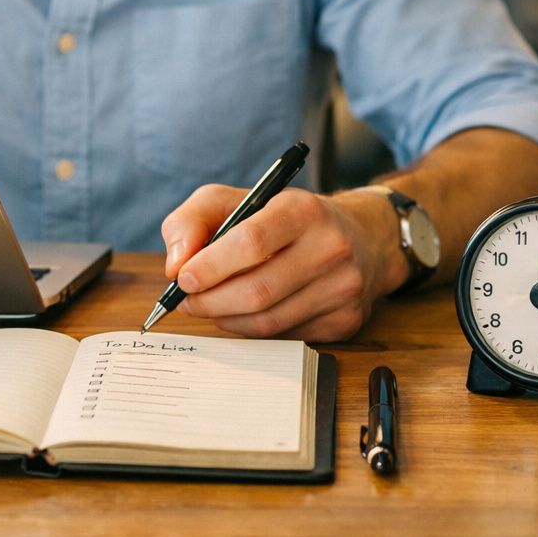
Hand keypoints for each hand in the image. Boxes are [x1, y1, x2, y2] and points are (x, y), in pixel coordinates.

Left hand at [160, 186, 403, 340]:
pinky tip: (245, 313)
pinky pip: (284, 337)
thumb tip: (175, 264)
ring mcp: (343, 288)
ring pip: (268, 322)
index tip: (182, 278)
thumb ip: (193, 220)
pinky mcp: (346, 321)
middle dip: (210, 301)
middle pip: (257, 291)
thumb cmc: (286, 218)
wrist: (363, 237)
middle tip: (187, 301)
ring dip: (227, 320)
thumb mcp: (237, 199)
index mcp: (302, 210)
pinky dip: (254, 330)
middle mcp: (330, 248)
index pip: (250, 242)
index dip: (210, 266)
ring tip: (211, 306)